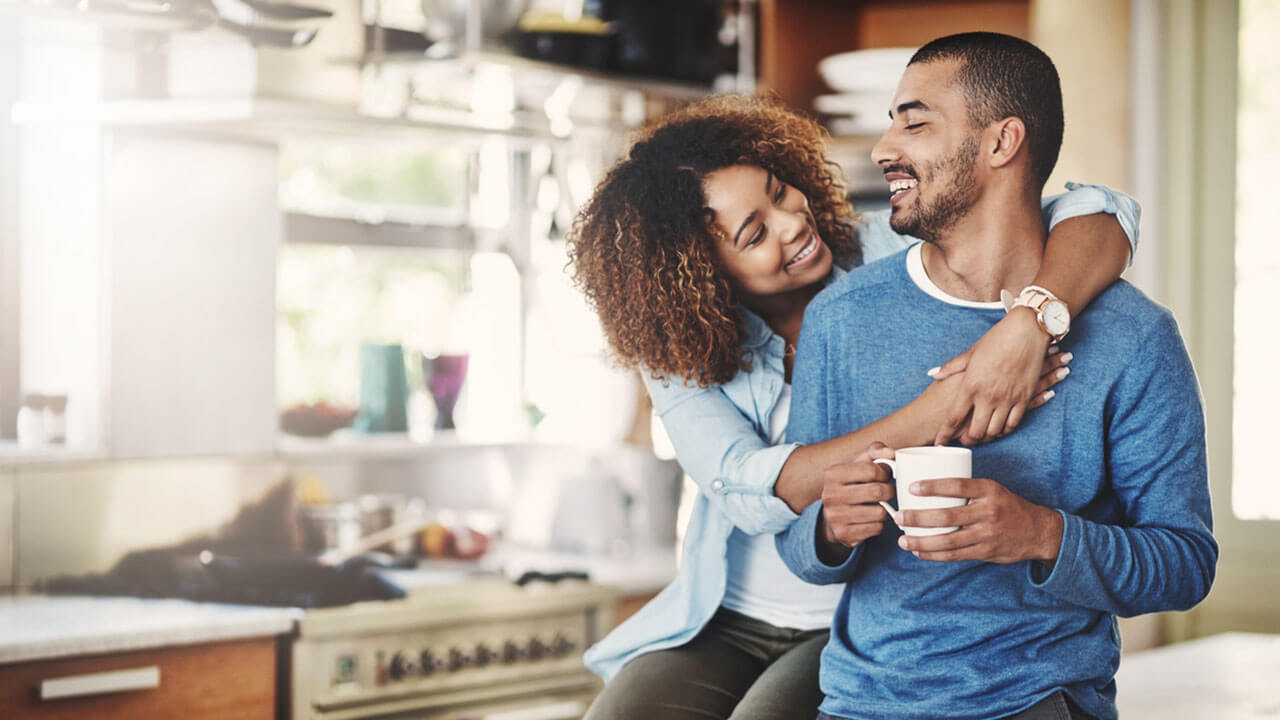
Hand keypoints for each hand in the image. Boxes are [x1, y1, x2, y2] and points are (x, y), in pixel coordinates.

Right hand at [819, 442, 894, 549]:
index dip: (884, 472)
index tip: (883, 475)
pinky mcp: (843, 534)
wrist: (833, 513)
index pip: (871, 470)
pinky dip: (879, 523)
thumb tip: (892, 453)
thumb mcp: (858, 463)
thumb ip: (875, 452)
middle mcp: (831, 495)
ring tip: (878, 505)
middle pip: (876, 491)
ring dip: (885, 509)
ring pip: (879, 512)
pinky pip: (876, 528)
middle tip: (888, 491)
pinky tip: (871, 518)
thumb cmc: (851, 483)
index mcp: (833, 474)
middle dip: (889, 491)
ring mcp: (835, 516)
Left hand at [895, 477, 1063, 564]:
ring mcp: (986, 534)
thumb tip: (927, 483)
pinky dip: (934, 555)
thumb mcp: (991, 489)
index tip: (912, 487)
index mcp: (988, 490)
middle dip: (918, 518)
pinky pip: (954, 556)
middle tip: (898, 517)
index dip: (933, 486)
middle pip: (947, 516)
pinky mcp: (985, 552)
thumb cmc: (1005, 505)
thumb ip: (966, 488)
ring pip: (948, 541)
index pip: (958, 485)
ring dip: (921, 542)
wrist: (1037, 531)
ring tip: (903, 540)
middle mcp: (988, 512)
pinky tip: (919, 552)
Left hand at [930, 308, 1071, 445]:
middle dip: (967, 439)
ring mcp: (1007, 398)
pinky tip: (1000, 429)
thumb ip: (951, 368)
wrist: (1027, 330)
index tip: (939, 443)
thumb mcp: (971, 353)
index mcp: (970, 385)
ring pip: (995, 430)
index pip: (954, 418)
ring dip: (987, 436)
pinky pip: (1014, 423)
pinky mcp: (1024, 397)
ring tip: (980, 436)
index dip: (945, 434)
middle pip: (975, 430)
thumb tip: (933, 374)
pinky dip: (1005, 429)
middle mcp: (988, 395)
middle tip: (963, 441)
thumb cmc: (997, 339)